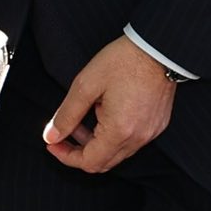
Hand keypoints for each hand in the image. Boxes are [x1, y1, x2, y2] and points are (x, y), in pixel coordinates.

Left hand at [42, 36, 175, 173]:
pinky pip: (130, 141)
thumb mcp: (85, 85)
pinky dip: (112, 135)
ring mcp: (151, 132)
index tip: (52, 143)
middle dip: (78, 151)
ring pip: (116, 152)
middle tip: (63, 133)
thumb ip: (66, 115)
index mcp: (120, 131)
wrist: (158, 47)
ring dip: (95, 142)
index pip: (89, 162)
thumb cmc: (124, 60)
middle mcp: (138, 138)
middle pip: (103, 162)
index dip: (66, 156)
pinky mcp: (157, 124)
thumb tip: (51, 136)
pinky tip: (103, 112)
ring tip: (81, 118)